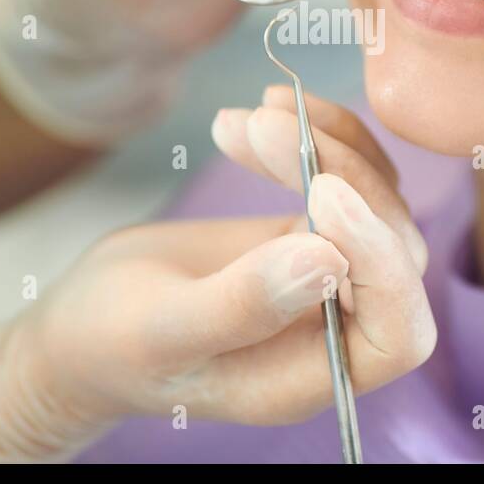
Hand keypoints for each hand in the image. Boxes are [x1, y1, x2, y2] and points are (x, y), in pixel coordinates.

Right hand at [32, 89, 432, 426]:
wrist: (84, 323)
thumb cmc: (114, 343)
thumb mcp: (163, 328)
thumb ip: (243, 305)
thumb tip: (328, 257)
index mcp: (312, 374)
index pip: (399, 330)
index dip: (380, 261)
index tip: (320, 191)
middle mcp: (335, 328)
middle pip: (395, 249)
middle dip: (342, 176)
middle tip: (264, 125)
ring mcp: (330, 277)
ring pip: (378, 202)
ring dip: (329, 145)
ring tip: (253, 114)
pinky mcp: (312, 234)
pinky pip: (348, 179)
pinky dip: (320, 136)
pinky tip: (265, 109)